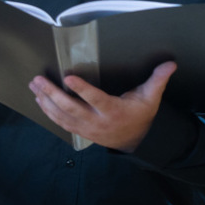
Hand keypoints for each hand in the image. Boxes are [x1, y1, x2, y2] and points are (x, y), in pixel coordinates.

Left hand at [28, 61, 176, 151]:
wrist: (136, 141)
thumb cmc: (141, 115)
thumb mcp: (151, 98)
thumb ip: (158, 80)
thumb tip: (171, 64)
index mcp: (114, 111)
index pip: (95, 99)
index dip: (82, 89)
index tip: (68, 77)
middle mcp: (97, 121)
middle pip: (71, 108)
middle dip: (52, 94)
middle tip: (39, 80)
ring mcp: (86, 129)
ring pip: (61, 116)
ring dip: (45, 101)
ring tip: (34, 86)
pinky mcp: (80, 132)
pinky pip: (60, 122)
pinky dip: (48, 111)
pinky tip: (39, 99)